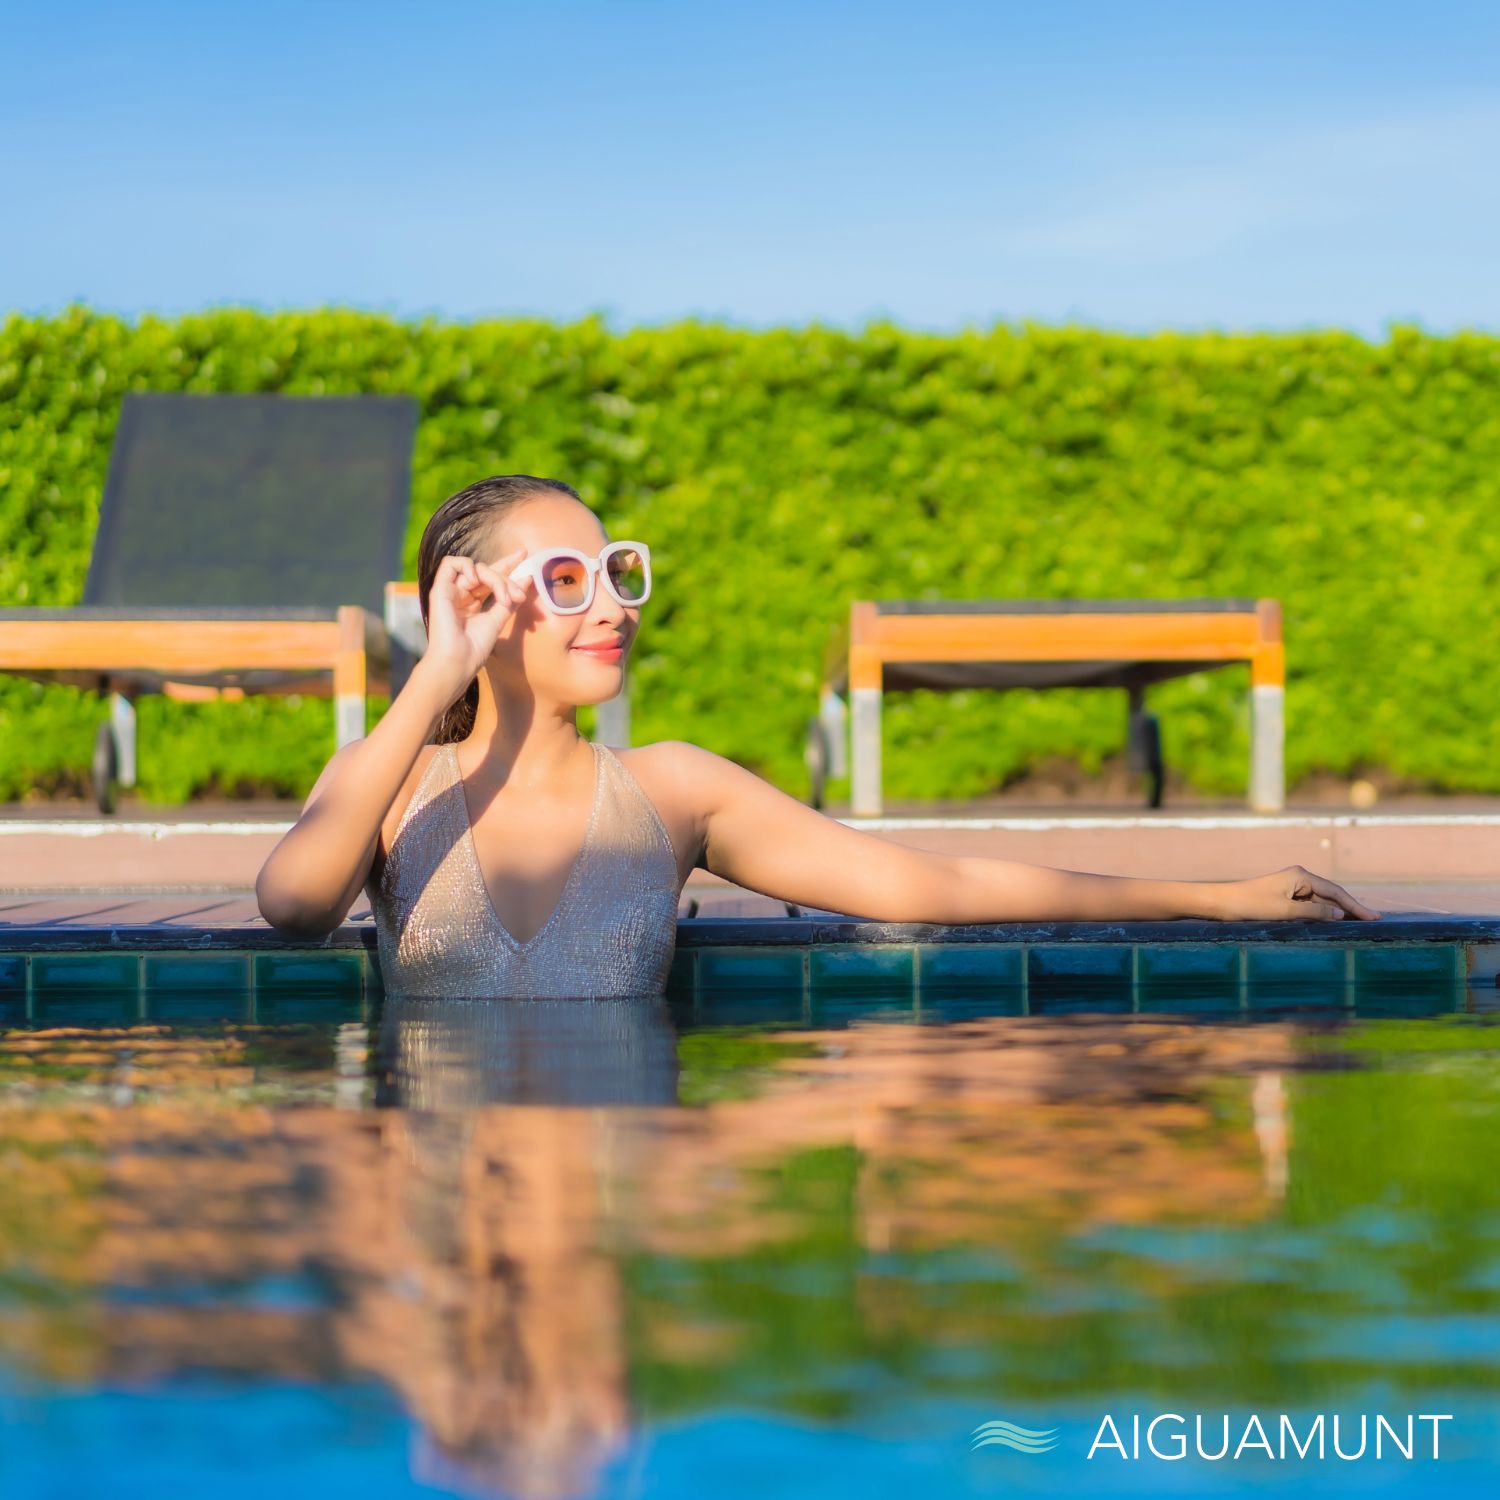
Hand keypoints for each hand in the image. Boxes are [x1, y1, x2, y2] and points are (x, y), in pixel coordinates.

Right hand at [415, 549, 531, 704]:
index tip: (524, 555)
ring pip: (475, 568)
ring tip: (503, 597)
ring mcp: (451, 591)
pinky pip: (450, 564)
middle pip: (487, 570)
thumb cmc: (475, 647)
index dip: (507, 564)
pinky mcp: (440, 589)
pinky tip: (477, 579)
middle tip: (520, 595)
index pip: (491, 577)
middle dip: (507, 575)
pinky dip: (467, 566)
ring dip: (493, 577)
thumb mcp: (498, 620)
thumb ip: (510, 598)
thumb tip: (526, 577)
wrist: (457, 661)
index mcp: (473, 603)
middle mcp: (462, 594)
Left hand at [1223, 865, 1379, 921]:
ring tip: (1359, 924)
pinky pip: (1310, 905)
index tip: (1373, 917)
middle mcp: (1298, 877)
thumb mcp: (1285, 911)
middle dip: (1351, 908)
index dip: (1355, 906)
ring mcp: (1292, 886)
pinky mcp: (1285, 896)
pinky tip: (1333, 922)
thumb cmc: (1251, 905)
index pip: (1335, 891)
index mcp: (1300, 876)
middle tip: (1373, 921)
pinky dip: (1323, 914)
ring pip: (1321, 901)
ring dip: (1338, 912)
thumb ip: (1314, 912)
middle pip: (1331, 894)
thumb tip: (1339, 913)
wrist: (1222, 903)